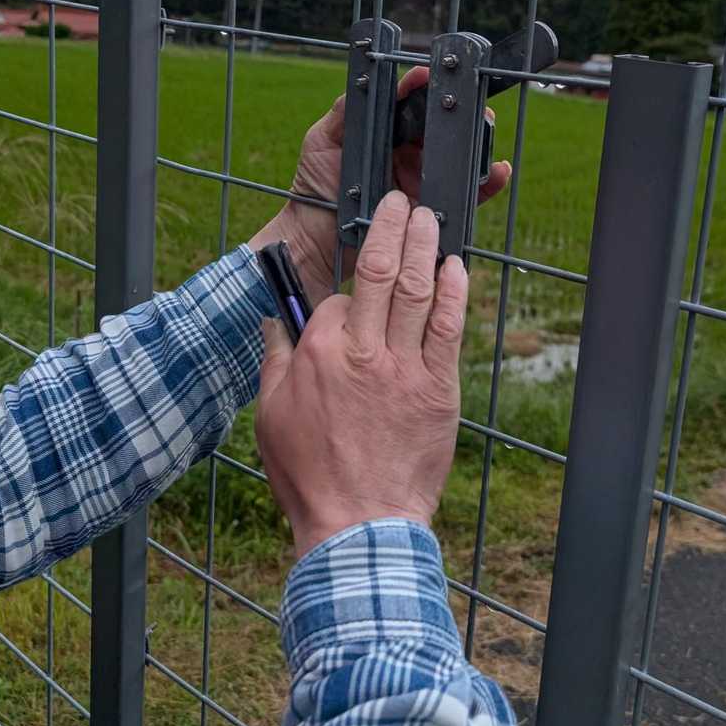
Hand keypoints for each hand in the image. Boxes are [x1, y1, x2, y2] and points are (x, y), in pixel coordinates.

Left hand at [248, 65, 510, 306]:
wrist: (316, 243)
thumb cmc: (314, 191)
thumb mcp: (321, 143)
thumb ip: (343, 114)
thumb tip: (365, 82)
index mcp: (386, 137)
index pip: (411, 108)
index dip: (424, 90)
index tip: (432, 77)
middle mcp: (408, 157)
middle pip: (441, 130)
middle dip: (459, 114)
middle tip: (473, 104)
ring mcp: (422, 184)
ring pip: (457, 160)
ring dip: (477, 144)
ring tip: (487, 129)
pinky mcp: (431, 214)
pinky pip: (465, 197)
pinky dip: (485, 184)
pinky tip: (496, 171)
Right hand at [255, 190, 467, 559]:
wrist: (360, 524)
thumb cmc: (312, 475)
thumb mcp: (270, 413)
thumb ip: (275, 358)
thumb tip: (278, 320)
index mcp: (321, 353)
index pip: (338, 299)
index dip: (345, 292)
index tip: (352, 292)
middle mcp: (365, 352)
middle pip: (380, 272)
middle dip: (391, 228)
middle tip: (400, 200)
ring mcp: (406, 369)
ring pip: (417, 290)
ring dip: (424, 247)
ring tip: (429, 216)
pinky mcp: (439, 389)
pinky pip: (448, 329)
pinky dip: (453, 293)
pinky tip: (456, 267)